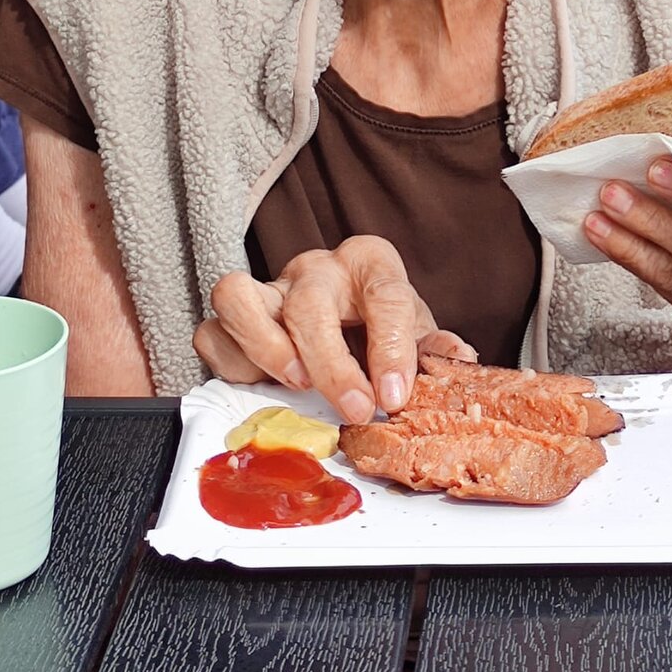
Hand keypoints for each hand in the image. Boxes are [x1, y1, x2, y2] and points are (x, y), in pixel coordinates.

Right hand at [194, 234, 475, 421]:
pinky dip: (229, 362)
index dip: (392, 348)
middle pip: (309, 304)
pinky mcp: (236, 314)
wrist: (348, 313)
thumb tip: (459, 359)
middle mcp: (316, 268)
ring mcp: (270, 287)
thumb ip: (434, 349)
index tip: (395, 396)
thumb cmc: (381, 323)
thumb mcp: (416, 333)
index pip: (385, 294)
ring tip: (296, 383)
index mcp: (371, 264)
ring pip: (238, 296)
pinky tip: (260, 384)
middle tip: (354, 407)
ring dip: (264, 347)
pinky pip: (212, 332)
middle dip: (331, 364)